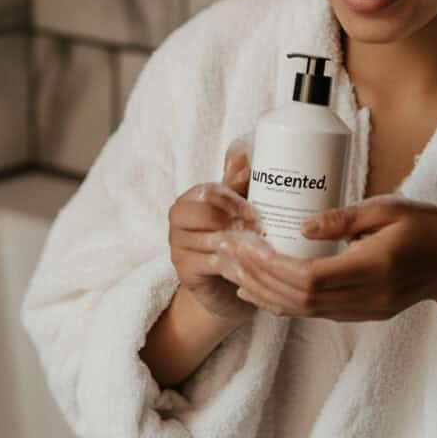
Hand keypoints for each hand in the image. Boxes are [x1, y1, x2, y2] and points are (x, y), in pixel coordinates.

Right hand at [168, 135, 261, 323]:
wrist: (225, 282)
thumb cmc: (234, 236)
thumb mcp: (237, 207)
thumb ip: (238, 183)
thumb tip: (242, 156)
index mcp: (191, 198)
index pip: (207, 192)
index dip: (232, 200)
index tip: (255, 212)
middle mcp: (178, 220)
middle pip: (201, 213)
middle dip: (231, 220)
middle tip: (256, 229)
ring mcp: (177, 246)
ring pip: (208, 240)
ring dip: (237, 243)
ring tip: (259, 247)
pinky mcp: (184, 271)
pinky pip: (210, 264)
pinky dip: (233, 264)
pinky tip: (249, 265)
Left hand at [214, 195, 436, 320]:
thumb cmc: (425, 225)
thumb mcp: (389, 208)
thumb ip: (345, 218)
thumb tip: (302, 227)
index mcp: (375, 267)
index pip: (313, 278)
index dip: (276, 267)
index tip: (251, 248)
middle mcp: (369, 296)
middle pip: (303, 299)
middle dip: (263, 281)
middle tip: (235, 258)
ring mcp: (367, 310)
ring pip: (307, 312)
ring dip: (270, 296)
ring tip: (240, 277)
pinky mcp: (365, 313)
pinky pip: (319, 313)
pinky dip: (289, 303)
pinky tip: (269, 291)